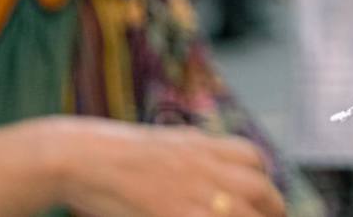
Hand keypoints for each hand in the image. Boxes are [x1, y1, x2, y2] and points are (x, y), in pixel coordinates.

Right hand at [54, 118, 283, 216]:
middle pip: (260, 189)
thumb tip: (216, 171)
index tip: (264, 201)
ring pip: (244, 211)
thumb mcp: (166, 143)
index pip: (254, 159)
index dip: (263, 182)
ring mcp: (194, 190)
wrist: (80, 156)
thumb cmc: (113, 153)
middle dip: (272, 209)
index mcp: (204, 144)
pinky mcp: (177, 212)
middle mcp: (207, 164)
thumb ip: (196, 156)